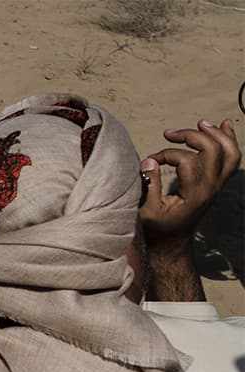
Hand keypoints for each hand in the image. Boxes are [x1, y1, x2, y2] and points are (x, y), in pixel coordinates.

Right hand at [140, 119, 239, 256]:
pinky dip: (229, 140)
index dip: (165, 154)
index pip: (186, 160)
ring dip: (216, 134)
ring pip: (229, 152)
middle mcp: (211, 187)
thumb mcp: (145, 211)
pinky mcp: (217, 183)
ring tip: (201, 123)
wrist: (172, 241)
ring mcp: (217, 185)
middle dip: (191, 135)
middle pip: (213, 149)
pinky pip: (232, 158)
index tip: (150, 161)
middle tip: (170, 134)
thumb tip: (151, 161)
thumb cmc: (157, 228)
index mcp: (194, 194)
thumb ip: (149, 185)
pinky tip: (224, 126)